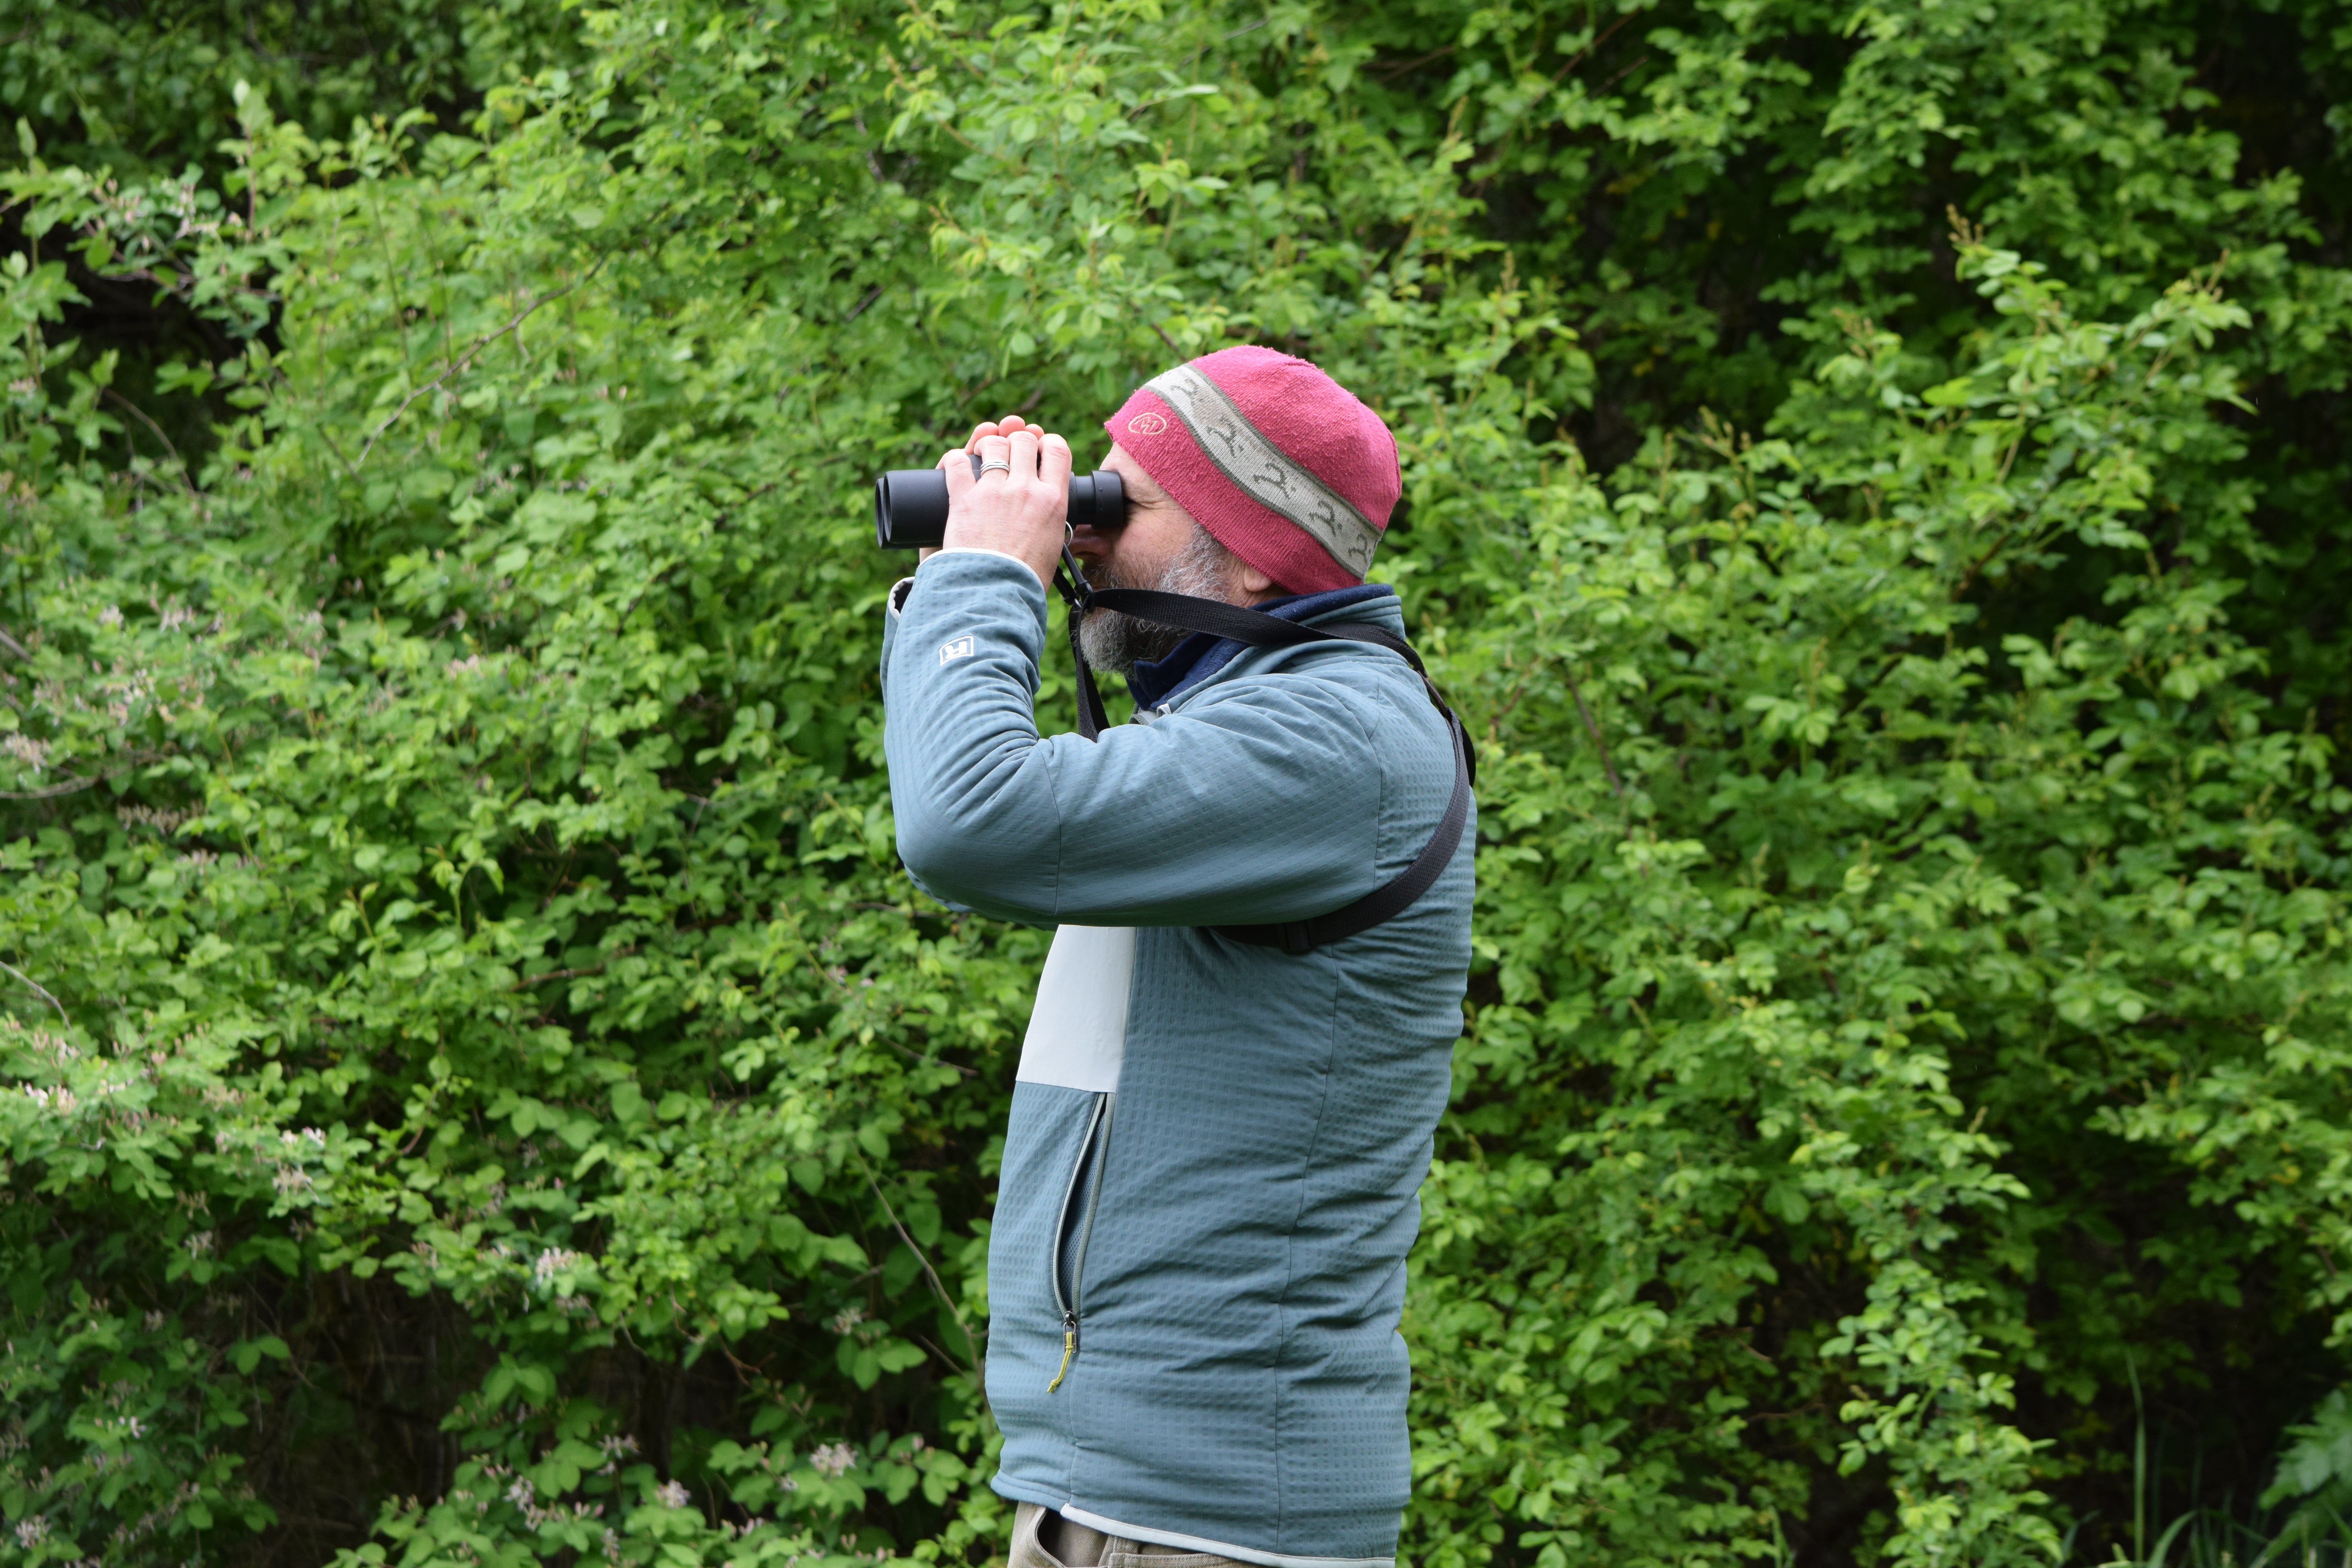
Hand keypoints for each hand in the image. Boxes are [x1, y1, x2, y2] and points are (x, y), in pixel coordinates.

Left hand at [930, 415, 1071, 588]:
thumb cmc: (1024, 580)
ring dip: (986, 446)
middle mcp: (1025, 490)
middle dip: (1016, 441)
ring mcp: (993, 492)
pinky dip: (954, 460)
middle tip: (1009, 454)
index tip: (1039, 450)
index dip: (1048, 443)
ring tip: (982, 457)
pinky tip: (956, 466)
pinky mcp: (963, 500)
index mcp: (1053, 501)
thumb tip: (1053, 516)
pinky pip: (955, 463)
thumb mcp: (1053, 547)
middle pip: (1024, 440)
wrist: (995, 598)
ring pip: (992, 445)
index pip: (1058, 450)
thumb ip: (1052, 524)